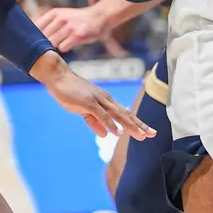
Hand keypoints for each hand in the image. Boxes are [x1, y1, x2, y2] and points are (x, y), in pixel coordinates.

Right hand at [31, 51, 152, 138]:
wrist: (59, 78)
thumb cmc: (71, 92)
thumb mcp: (84, 109)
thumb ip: (94, 121)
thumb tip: (105, 134)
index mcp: (106, 101)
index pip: (125, 114)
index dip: (137, 123)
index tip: (148, 132)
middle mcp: (106, 100)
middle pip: (126, 114)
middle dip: (140, 125)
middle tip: (153, 134)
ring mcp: (98, 100)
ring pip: (118, 115)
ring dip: (130, 126)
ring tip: (141, 135)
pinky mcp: (88, 102)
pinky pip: (102, 115)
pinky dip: (110, 124)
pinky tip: (117, 133)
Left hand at [36, 4, 113, 51]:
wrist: (99, 17)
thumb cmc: (78, 19)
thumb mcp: (62, 15)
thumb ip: (48, 23)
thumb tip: (32, 35)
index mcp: (55, 13)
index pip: (35, 26)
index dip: (32, 36)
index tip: (32, 42)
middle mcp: (60, 18)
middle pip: (42, 36)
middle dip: (41, 44)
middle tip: (43, 49)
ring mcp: (69, 27)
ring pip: (51, 42)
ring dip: (52, 47)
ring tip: (56, 47)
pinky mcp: (77, 36)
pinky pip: (62, 47)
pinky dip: (63, 49)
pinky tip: (67, 46)